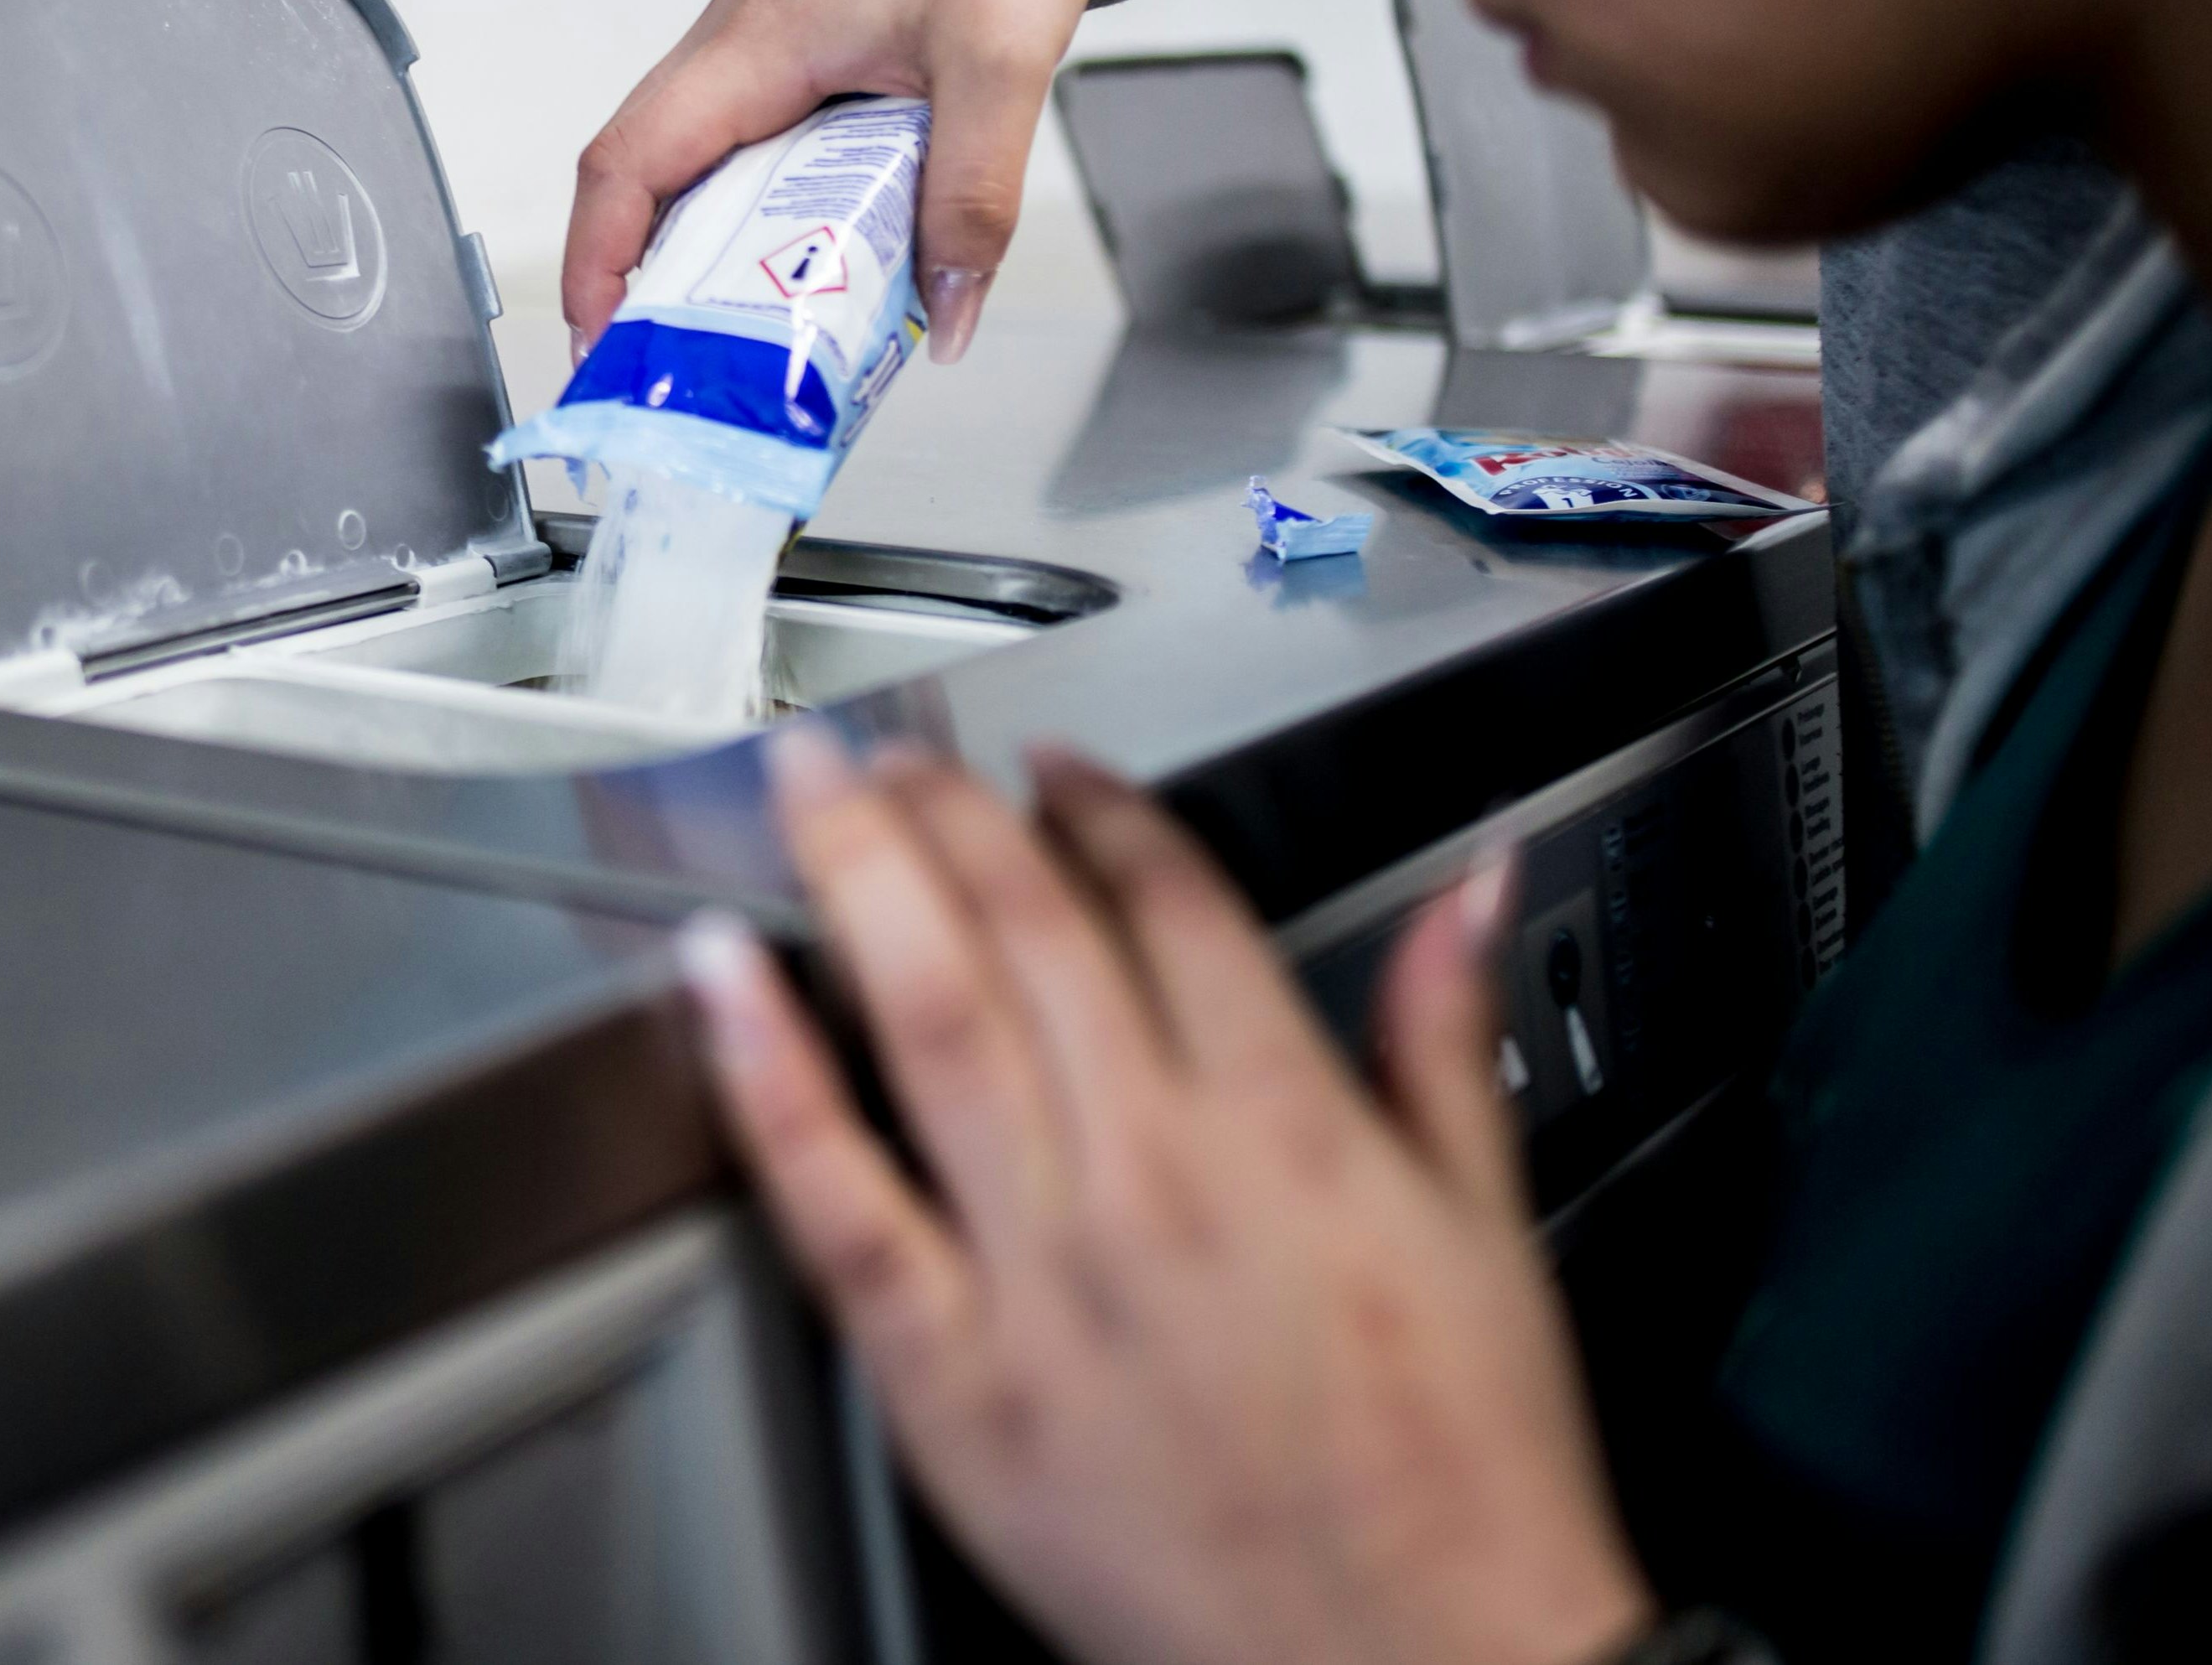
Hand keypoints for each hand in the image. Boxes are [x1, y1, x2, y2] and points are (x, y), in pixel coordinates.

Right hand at [562, 0, 1116, 364]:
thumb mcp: (1002, 66)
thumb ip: (973, 200)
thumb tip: (943, 318)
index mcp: (755, 40)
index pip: (628, 163)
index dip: (599, 262)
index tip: (604, 344)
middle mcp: (743, 41)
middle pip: (650, 176)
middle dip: (646, 281)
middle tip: (672, 373)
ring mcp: (774, 46)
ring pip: (704, 165)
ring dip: (710, 252)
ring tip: (739, 342)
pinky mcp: (815, 53)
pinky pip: (760, 149)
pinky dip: (767, 215)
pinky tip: (812, 265)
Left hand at [678, 734, 1651, 1664]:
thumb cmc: (1464, 1468)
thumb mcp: (1490, 1226)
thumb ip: (1448, 1033)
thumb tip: (1469, 881)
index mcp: (1290, 1126)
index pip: (1170, 905)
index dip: (1102, 810)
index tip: (1056, 773)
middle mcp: (1157, 1174)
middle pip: (1029, 934)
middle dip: (951, 813)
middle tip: (890, 742)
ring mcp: (1046, 1277)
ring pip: (930, 1023)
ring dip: (861, 879)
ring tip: (811, 786)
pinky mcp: (957, 1386)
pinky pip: (840, 1205)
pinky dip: (769, 1078)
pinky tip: (721, 977)